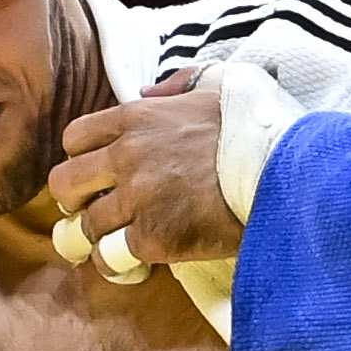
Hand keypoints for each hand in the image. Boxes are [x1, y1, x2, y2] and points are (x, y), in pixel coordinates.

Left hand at [53, 74, 244, 268]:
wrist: (285, 173)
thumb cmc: (259, 129)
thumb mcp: (219, 84)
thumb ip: (178, 84)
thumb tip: (150, 92)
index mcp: (136, 118)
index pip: (75, 138)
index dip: (81, 158)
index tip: (99, 173)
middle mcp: (127, 156)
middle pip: (65, 183)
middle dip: (76, 200)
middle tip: (98, 210)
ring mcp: (137, 199)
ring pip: (87, 226)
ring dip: (101, 238)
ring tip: (121, 243)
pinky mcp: (154, 238)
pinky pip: (112, 258)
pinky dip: (120, 265)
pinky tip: (137, 265)